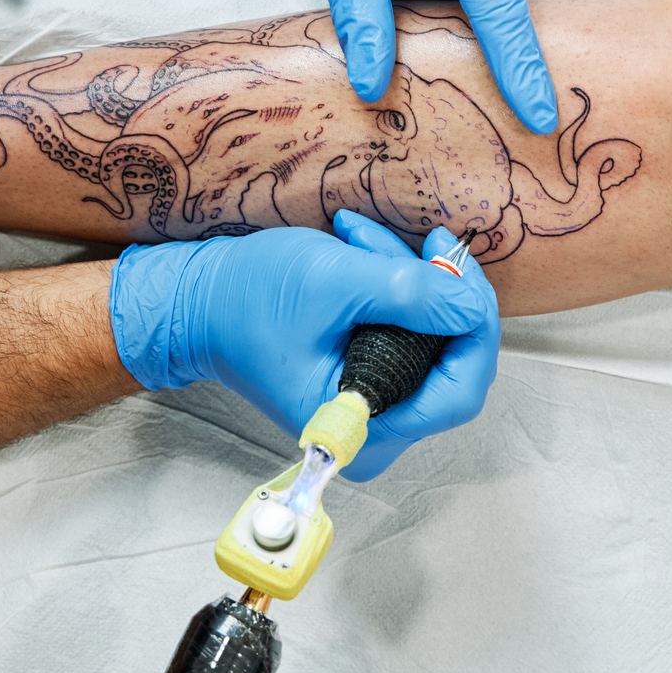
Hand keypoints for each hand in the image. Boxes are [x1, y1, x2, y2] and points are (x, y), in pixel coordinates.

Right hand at [108, 211, 500, 478]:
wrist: (198, 304)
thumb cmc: (249, 299)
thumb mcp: (336, 283)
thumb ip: (412, 294)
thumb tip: (471, 303)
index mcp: (365, 430)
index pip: (460, 389)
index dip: (472, 326)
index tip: (454, 265)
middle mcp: (377, 433)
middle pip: (454, 363)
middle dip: (440, 293)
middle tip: (423, 241)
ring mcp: (376, 409)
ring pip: (435, 342)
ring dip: (413, 282)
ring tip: (363, 239)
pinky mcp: (371, 383)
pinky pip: (413, 336)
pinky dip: (399, 291)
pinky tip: (363, 252)